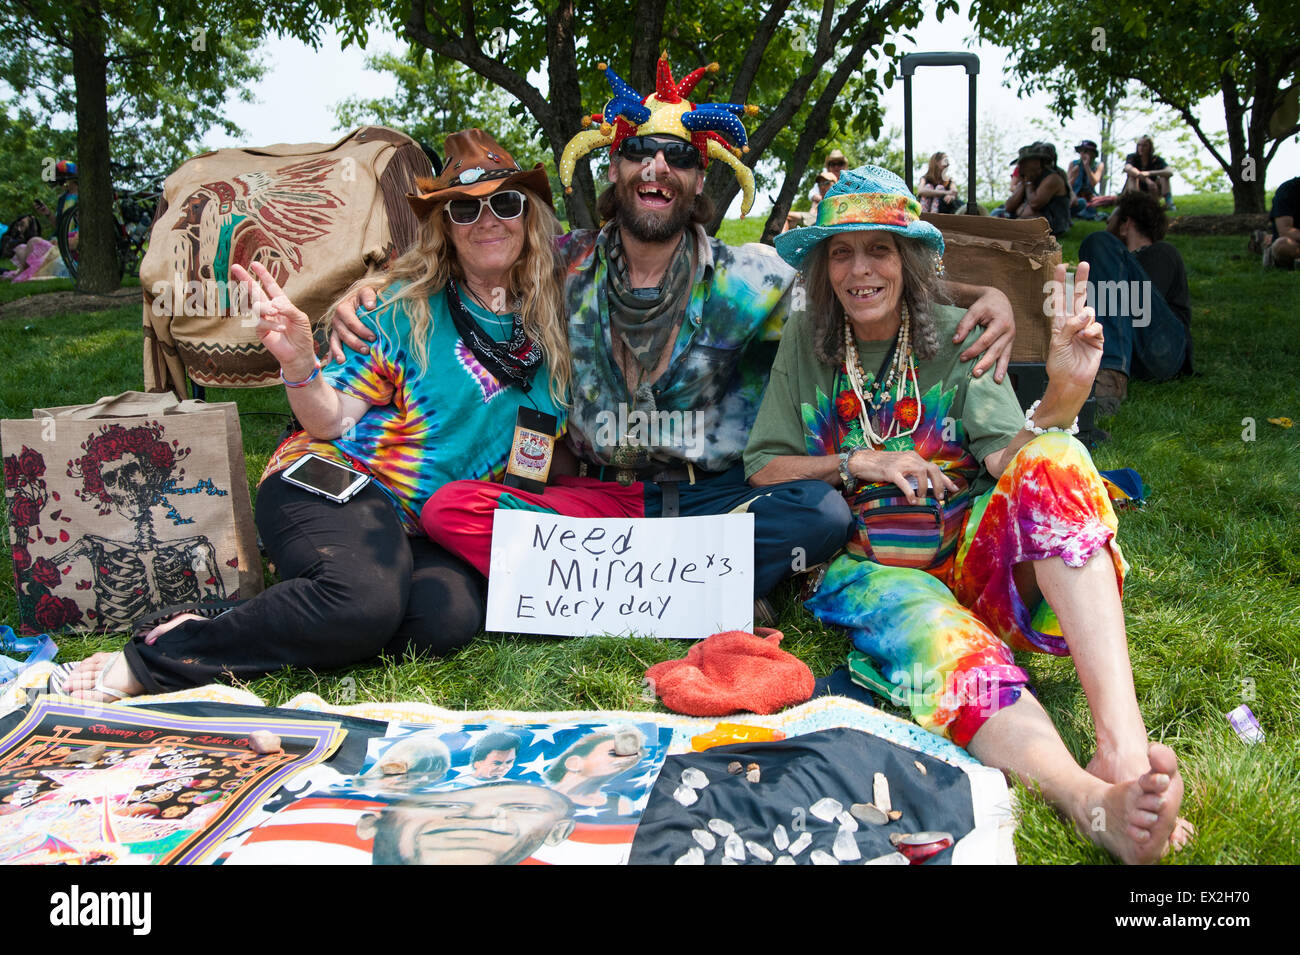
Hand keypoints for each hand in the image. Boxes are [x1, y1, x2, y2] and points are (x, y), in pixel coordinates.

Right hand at [231, 263, 315, 376]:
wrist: (299, 354)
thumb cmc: (302, 335)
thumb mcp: (300, 318)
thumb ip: (288, 308)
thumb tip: (273, 302)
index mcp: (281, 303)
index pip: (270, 286)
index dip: (263, 275)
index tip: (254, 264)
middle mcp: (270, 309)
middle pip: (255, 291)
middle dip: (245, 278)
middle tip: (235, 267)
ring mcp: (264, 319)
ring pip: (257, 306)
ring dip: (266, 308)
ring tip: (276, 313)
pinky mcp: (260, 331)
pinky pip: (260, 322)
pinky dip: (271, 324)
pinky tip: (281, 328)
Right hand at [329, 285, 378, 363]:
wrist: (361, 299)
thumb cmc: (366, 297)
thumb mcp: (367, 291)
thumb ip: (369, 296)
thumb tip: (370, 306)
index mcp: (343, 308)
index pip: (351, 321)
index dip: (361, 330)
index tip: (373, 337)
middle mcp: (337, 319)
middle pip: (343, 333)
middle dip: (355, 343)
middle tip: (366, 350)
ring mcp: (335, 329)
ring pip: (335, 341)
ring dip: (339, 352)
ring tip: (343, 361)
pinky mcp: (336, 337)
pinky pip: (333, 347)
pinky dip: (332, 356)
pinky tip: (333, 365)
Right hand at [849, 448, 957, 502]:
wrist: (862, 461)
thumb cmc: (880, 466)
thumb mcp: (900, 466)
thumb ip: (912, 472)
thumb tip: (925, 486)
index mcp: (913, 457)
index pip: (934, 467)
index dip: (946, 479)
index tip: (954, 489)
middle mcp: (910, 458)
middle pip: (932, 469)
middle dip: (940, 484)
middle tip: (940, 498)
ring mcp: (901, 464)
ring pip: (921, 473)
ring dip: (926, 488)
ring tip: (924, 498)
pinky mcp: (891, 472)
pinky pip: (904, 483)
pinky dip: (910, 492)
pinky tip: (913, 501)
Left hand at [955, 286, 1014, 381]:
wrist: (999, 300)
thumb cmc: (985, 305)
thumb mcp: (975, 310)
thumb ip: (965, 324)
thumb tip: (955, 341)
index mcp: (1001, 323)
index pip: (985, 340)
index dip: (973, 350)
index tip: (962, 357)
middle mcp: (1009, 331)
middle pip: (996, 350)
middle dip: (986, 363)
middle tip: (975, 374)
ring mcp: (1011, 338)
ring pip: (1005, 355)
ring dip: (999, 369)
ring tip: (996, 381)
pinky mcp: (1010, 343)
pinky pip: (1007, 356)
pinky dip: (1003, 367)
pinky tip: (999, 377)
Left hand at [1045, 261, 1102, 396]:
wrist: (1071, 381)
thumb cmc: (1059, 365)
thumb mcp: (1057, 344)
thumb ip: (1068, 326)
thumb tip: (1085, 313)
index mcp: (1059, 323)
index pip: (1059, 300)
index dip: (1060, 284)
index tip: (1060, 268)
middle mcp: (1073, 323)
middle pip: (1079, 297)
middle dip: (1081, 280)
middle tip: (1083, 263)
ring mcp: (1086, 330)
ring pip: (1089, 311)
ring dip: (1084, 319)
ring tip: (1079, 334)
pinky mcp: (1098, 338)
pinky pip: (1097, 326)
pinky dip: (1091, 331)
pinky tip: (1086, 338)